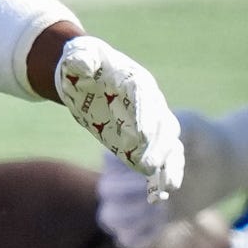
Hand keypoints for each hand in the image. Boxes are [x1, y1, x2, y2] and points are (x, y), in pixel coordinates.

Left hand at [57, 36, 183, 201]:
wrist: (85, 73)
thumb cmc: (83, 61)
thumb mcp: (79, 54)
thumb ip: (80, 58)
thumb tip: (80, 63)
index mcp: (135, 80)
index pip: (144, 98)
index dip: (144, 115)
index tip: (140, 134)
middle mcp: (149, 103)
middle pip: (160, 125)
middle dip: (156, 145)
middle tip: (148, 164)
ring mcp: (148, 123)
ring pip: (167, 144)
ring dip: (168, 164)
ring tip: (168, 186)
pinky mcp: (141, 139)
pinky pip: (158, 157)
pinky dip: (161, 173)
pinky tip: (162, 193)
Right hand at [97, 110, 231, 247]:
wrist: (215, 164)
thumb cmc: (199, 139)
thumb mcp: (190, 127)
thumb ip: (165, 137)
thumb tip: (146, 162)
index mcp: (122, 150)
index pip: (109, 164)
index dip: (133, 170)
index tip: (159, 167)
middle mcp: (117, 177)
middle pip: (107, 193)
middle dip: (138, 195)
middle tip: (164, 192)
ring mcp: (127, 202)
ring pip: (109, 219)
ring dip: (138, 218)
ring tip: (162, 210)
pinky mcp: (141, 222)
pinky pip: (126, 241)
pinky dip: (142, 238)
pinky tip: (161, 224)